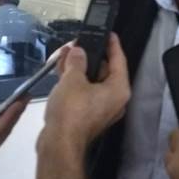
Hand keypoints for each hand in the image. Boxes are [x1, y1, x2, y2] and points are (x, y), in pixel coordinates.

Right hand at [40, 33, 129, 153]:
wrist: (59, 145)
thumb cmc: (71, 111)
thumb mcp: (73, 79)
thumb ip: (77, 61)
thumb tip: (78, 51)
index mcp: (119, 89)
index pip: (119, 60)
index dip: (113, 45)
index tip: (109, 33)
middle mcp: (114, 100)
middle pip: (105, 70)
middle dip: (89, 56)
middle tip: (77, 43)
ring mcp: (101, 109)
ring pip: (92, 81)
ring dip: (78, 67)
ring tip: (65, 53)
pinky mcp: (87, 116)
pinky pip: (84, 92)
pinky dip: (75, 81)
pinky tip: (61, 70)